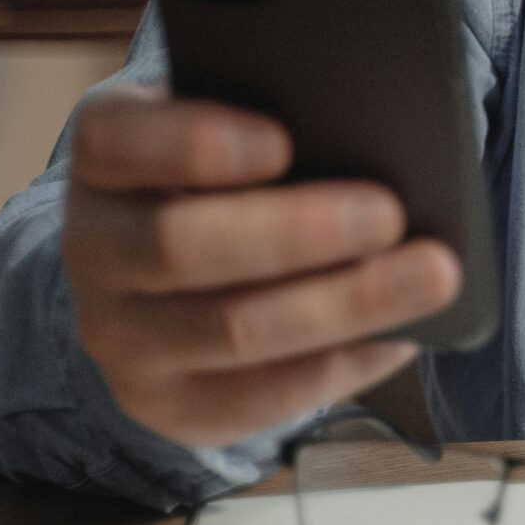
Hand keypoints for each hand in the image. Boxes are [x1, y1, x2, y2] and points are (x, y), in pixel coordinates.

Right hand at [59, 89, 460, 447]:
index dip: (192, 143)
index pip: (116, 142)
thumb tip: (376, 135)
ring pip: (231, 328)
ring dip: (343, 303)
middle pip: (181, 245)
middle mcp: (93, 248)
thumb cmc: (221, 178)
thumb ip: (275, 121)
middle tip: (390, 213)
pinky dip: (339, 364)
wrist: (160, 276)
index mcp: (105, 158)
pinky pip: (257, 396)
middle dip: (297, 231)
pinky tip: (401, 335)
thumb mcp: (225, 130)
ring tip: (431, 275)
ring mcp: (119, 336)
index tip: (282, 142)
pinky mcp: (165, 404)